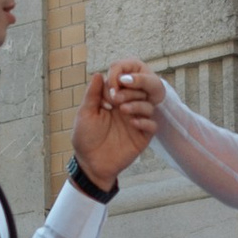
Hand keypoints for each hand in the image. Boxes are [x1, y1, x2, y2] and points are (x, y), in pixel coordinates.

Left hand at [70, 67, 156, 187]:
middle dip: (131, 92)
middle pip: (139, 93)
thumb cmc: (85, 139)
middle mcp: (127, 110)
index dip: (120, 84)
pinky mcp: (142, 137)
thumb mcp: (86, 114)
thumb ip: (93, 94)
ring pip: (148, 107)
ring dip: (138, 105)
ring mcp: (136, 123)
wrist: (91, 164)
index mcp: (114, 102)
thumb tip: (98, 73)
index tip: (111, 89)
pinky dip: (145, 122)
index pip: (124, 85)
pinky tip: (133, 124)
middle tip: (117, 100)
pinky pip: (152, 125)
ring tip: (124, 111)